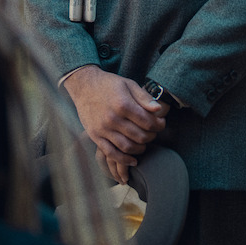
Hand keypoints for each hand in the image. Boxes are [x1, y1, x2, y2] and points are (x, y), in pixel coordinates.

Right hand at [64, 67, 168, 183]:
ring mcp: (103, 129)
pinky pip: (111, 153)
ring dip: (140, 149)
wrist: (84, 86)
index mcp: (123, 104)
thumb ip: (144, 97)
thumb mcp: (129, 84)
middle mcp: (113, 119)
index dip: (158, 125)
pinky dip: (124, 159)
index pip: (147, 122)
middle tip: (154, 133)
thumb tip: (159, 109)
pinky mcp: (95, 136)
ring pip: (127, 147)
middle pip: (139, 136)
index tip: (161, 124)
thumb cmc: (109, 84)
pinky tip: (133, 160)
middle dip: (151, 136)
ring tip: (144, 143)